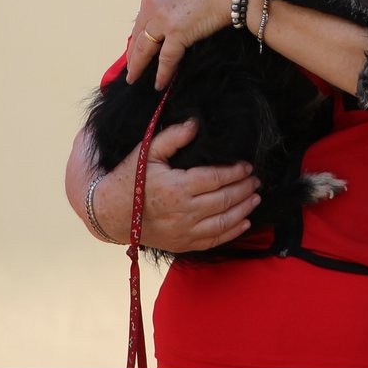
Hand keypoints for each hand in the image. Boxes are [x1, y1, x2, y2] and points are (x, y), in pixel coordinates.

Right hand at [105, 119, 260, 251]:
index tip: (247, 166)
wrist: (111, 213)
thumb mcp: (147, 151)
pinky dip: (232, 231)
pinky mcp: (182, 244)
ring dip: (244, 209)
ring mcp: (184, 231)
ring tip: (255, 197)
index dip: (236, 172)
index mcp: (176, 187)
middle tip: (256, 180)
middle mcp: (183, 212)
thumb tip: (195, 124)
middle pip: (224, 200)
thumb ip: (173, 137)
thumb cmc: (130, 178)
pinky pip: (213, 240)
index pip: (216, 179)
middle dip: (244, 189)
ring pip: (223, 222)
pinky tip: (244, 222)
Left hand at [126, 0, 245, 88]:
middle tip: (131, 61)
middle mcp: (153, 0)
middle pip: (140, 29)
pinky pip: (166, 59)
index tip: (142, 35)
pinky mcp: (176, 34)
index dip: (144, 24)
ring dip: (138, 64)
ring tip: (134, 76)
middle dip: (134, 47)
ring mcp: (163, 18)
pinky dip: (162, 73)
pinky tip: (159, 84)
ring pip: (145, 46)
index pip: (145, 8)